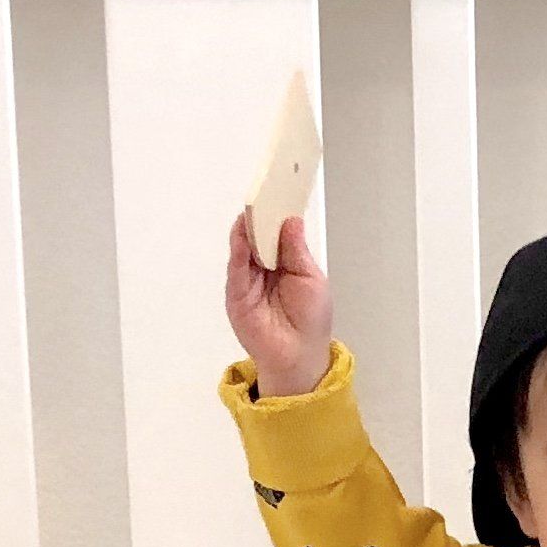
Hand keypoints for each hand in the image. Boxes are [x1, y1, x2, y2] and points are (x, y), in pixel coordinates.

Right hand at [227, 208, 334, 395]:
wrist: (298, 355)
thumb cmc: (310, 319)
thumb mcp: (310, 278)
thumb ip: (296, 250)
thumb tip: (290, 219)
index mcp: (284, 261)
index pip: (276, 233)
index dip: (277, 214)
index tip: (279, 191)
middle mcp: (263, 267)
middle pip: (257, 237)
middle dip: (260, 216)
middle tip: (263, 193)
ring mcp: (248, 280)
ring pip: (243, 249)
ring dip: (246, 230)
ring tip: (251, 210)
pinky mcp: (236, 296)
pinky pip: (235, 270)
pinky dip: (238, 253)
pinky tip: (242, 239)